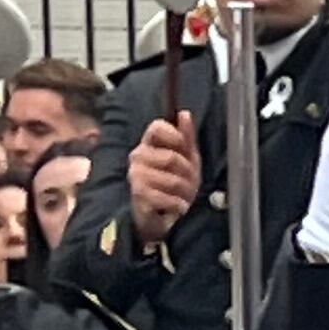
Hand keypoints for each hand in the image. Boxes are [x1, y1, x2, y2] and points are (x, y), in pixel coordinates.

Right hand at [125, 115, 201, 244]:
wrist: (160, 215)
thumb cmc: (174, 183)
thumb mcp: (187, 157)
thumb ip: (186, 136)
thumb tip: (184, 113)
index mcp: (150, 143)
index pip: (157, 127)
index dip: (174, 135)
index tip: (184, 146)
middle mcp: (138, 156)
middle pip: (171, 157)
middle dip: (188, 173)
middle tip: (192, 182)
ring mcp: (136, 175)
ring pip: (170, 180)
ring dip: (185, 192)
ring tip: (186, 196)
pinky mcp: (137, 194)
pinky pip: (164, 197)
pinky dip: (177, 204)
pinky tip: (179, 207)